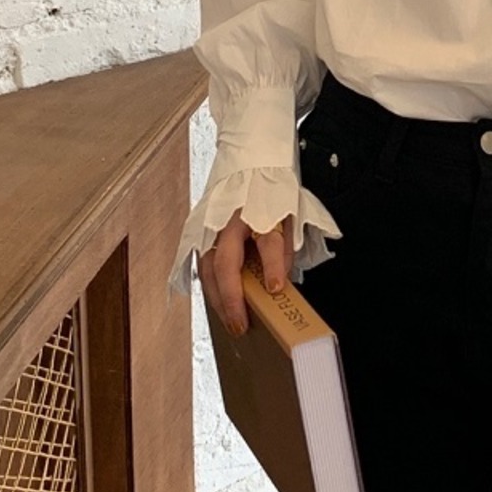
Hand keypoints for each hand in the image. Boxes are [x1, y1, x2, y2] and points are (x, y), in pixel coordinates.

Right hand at [198, 207, 294, 336]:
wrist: (250, 167)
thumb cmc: (271, 194)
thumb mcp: (290, 218)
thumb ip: (284, 251)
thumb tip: (277, 284)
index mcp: (261, 210)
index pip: (268, 241)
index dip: (272, 266)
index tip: (275, 289)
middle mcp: (232, 218)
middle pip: (226, 262)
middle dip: (232, 297)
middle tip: (241, 324)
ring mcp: (212, 225)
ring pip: (208, 268)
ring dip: (217, 298)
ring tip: (230, 321)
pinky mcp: (202, 231)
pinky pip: (201, 264)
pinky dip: (210, 286)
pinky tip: (219, 303)